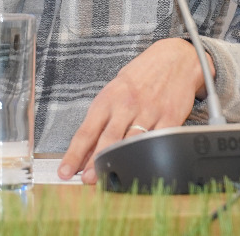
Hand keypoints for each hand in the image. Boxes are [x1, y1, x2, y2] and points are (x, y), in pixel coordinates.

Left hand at [57, 37, 210, 183]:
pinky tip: (141, 166)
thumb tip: (86, 152)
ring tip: (109, 179)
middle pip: (108, 139)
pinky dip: (148, 156)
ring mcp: (150, 111)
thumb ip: (102, 120)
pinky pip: (157, 140)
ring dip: (120, 163)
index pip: (86, 131)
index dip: (74, 154)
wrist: (175, 59)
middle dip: (95, 162)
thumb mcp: (115, 91)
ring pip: (131, 142)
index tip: (64, 172)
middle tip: (87, 180)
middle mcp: (127, 104)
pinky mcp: (170, 117)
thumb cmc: (141, 77)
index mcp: (108, 98)